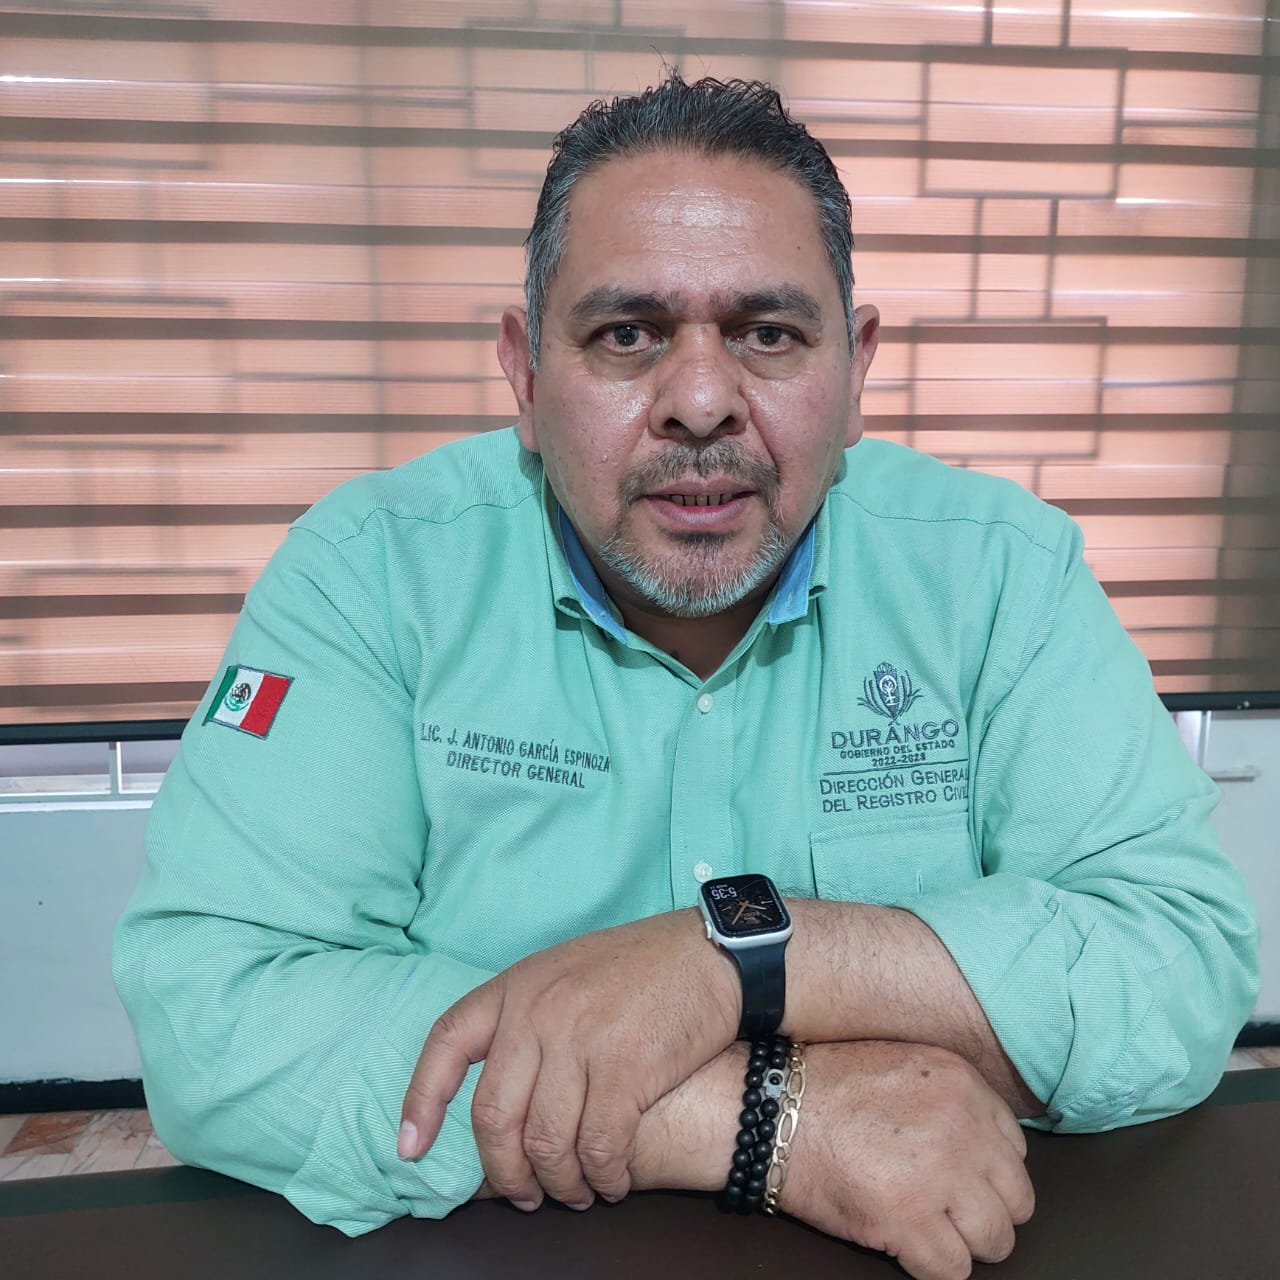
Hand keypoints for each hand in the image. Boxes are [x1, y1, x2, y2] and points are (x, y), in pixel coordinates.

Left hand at [399, 909, 738, 1209]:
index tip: (411, 1147)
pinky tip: (611, 1181)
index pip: (446, 1042)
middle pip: (494, 1116)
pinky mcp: (625, 1070)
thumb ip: (528, 1015)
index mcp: (517, 985)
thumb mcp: (566, 970)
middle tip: (524, 1195)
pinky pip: (598, 1148)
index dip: (421, 1100)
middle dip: (504, 1172)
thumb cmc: (641, 966)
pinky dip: (602, 1177)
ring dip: (559, 1184)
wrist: (712, 953)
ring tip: (576, 1192)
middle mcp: (538, 1012)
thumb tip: (498, 1081)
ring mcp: (580, 1040)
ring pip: (546, 1143)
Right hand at [781, 1041, 1034, 1279]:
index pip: (1015, 1148)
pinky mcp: (908, 1220)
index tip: (962, 1176)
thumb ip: (949, 1096)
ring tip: (930, 1230)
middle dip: (984, 1210)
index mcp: (961, 1083)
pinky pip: (954, 1271)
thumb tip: (981, 1142)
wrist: (770, 1108)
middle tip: (949, 1210)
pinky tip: (907, 1246)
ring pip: (996, 1240)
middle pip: (1016, 1198)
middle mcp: (961, 1127)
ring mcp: (938, 1176)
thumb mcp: (902, 1064)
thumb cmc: (824, 1086)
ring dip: (964, 1242)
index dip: (986, 1168)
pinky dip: (933, 1267)